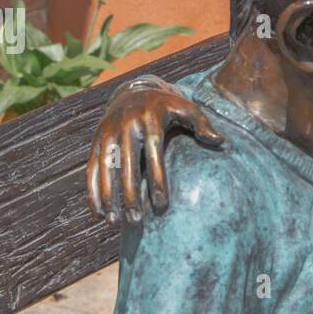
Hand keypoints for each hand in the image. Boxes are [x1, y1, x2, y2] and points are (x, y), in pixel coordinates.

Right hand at [87, 76, 222, 223]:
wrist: (134, 91)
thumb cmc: (167, 107)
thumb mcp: (187, 108)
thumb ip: (203, 124)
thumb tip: (220, 141)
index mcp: (150, 120)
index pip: (153, 154)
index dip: (157, 180)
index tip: (162, 205)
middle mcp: (126, 126)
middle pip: (126, 165)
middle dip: (129, 194)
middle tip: (136, 220)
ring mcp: (109, 133)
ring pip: (105, 168)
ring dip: (108, 196)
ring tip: (115, 222)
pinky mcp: (97, 140)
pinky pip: (92, 167)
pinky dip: (93, 190)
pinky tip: (98, 213)